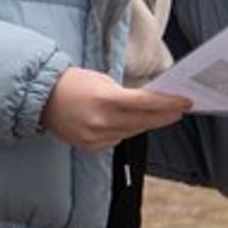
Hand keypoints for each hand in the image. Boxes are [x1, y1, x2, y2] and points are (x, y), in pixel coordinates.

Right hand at [41, 67, 191, 151]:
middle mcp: (101, 121)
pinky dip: (125, 131)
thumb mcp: (102, 81)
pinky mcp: (89, 146)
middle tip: (180, 109)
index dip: (169, 104)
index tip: (185, 102)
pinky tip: (128, 123)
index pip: (146, 103)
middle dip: (164, 115)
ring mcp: (94, 137)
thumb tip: (150, 103)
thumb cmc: (73, 84)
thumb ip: (126, 95)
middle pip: (143, 121)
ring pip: (132, 132)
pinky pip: (116, 140)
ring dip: (146, 123)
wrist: (42, 99)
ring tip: (158, 115)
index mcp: (105, 100)